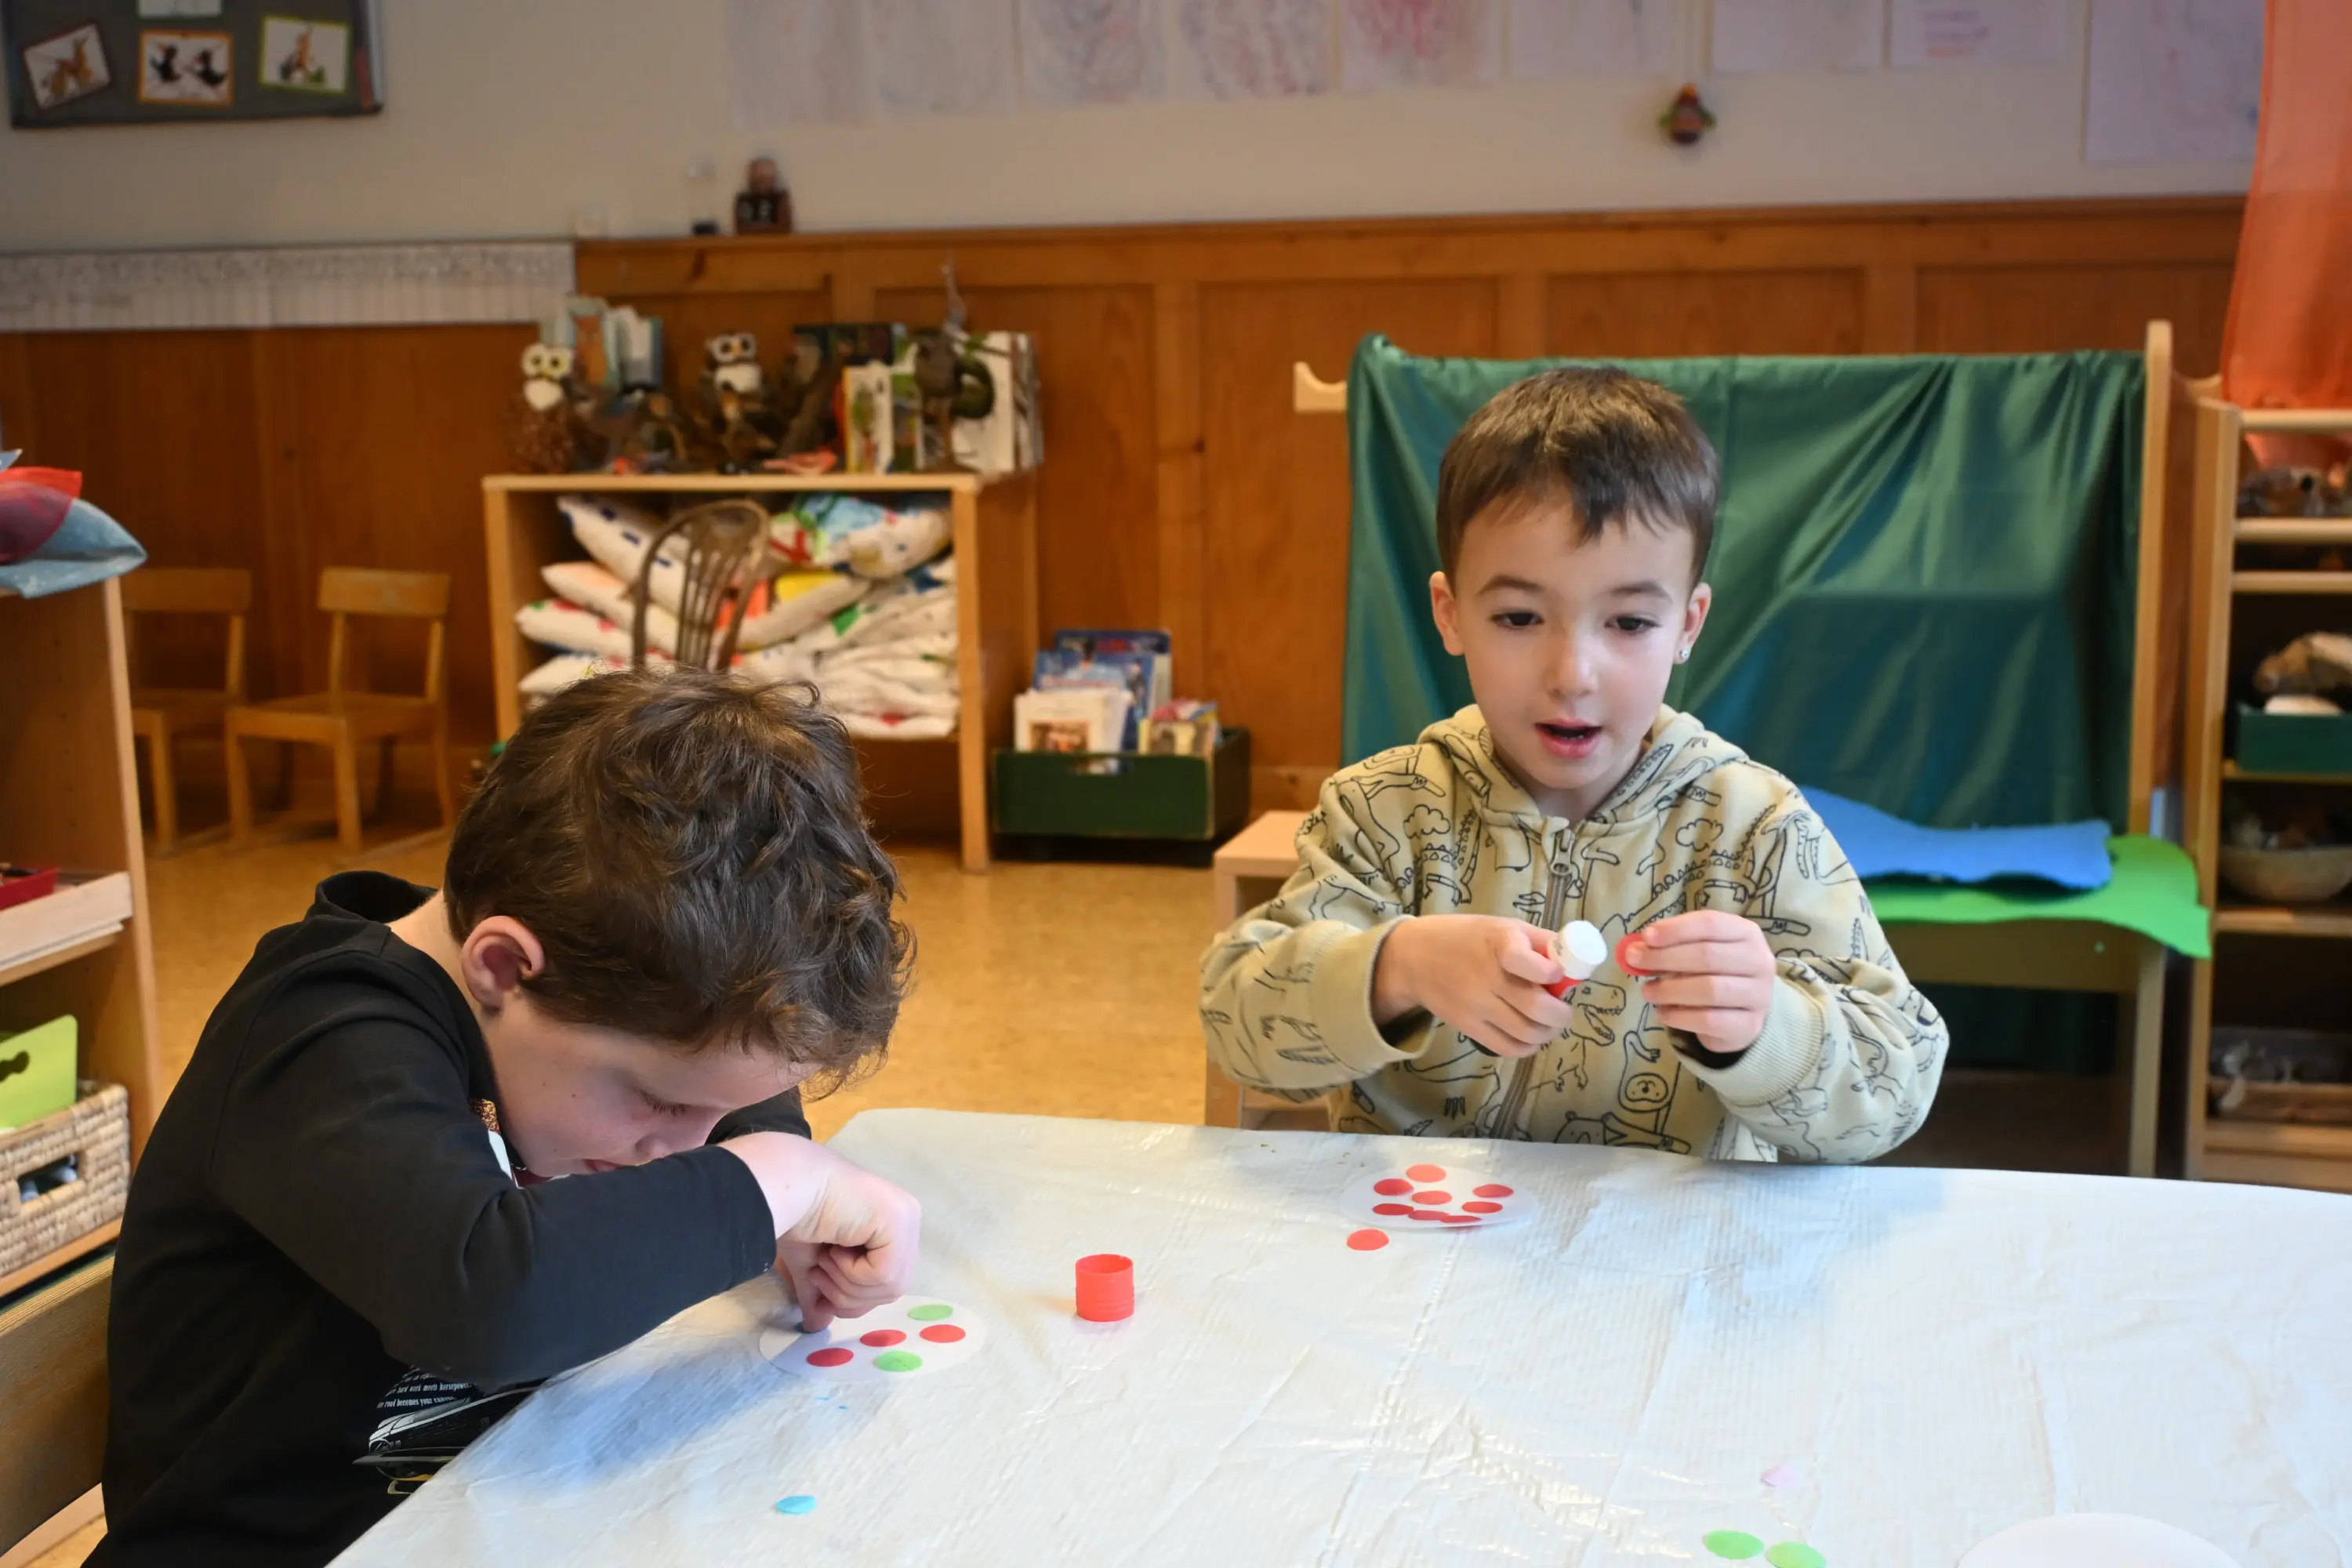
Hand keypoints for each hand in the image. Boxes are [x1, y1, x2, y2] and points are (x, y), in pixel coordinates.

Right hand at [720, 1132, 921, 1330]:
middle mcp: (906, 1221)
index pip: (885, 1285)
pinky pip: (886, 1275)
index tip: (820, 1288)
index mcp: (890, 1229)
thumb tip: (817, 1326)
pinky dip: (854, 1272)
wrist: (786, 1187)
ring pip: (890, 1287)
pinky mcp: (901, 1220)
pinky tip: (836, 1246)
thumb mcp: (811, 1265)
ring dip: (846, 1282)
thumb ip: (822, 1293)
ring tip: (826, 1255)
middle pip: (891, 1291)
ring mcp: (907, 1218)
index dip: (851, 1299)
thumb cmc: (795, 1216)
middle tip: (819, 1272)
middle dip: (848, 1295)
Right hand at [1372, 915, 1572, 1057]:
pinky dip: (1527, 1048)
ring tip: (1549, 1026)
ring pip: (1525, 1033)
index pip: (1524, 962)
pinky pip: (1506, 1047)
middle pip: (1535, 1008)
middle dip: (1561, 1015)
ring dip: (1547, 1034)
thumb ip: (1540, 941)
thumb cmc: (1468, 937)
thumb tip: (1574, 962)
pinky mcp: (1467, 1026)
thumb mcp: (1504, 926)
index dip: (1550, 972)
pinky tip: (1531, 1039)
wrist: (1415, 957)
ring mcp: (1475, 1005)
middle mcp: (1486, 976)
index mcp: (1498, 944)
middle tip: (1563, 1012)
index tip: (1557, 975)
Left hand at [1623, 910, 1777, 1054]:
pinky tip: (1663, 1013)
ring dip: (1670, 989)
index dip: (1676, 929)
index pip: (1711, 924)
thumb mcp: (1696, 951)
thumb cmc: (1714, 973)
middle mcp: (1759, 961)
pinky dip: (1680, 1017)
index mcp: (1747, 933)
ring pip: (1710, 990)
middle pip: (1709, 955)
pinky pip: (1710, 1020)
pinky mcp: (1749, 1026)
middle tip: (1636, 962)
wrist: (1740, 1014)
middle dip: (1666, 958)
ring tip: (1647, 991)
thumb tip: (1635, 949)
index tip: (1647, 937)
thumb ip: (1670, 946)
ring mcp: (1759, 996)